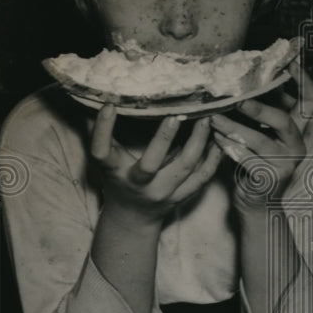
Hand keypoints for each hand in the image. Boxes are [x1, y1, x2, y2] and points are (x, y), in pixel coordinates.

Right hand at [90, 105, 222, 223]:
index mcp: (114, 171)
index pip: (102, 152)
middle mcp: (138, 184)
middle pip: (150, 165)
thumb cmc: (117, 179)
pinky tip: (219, 140)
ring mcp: (162, 192)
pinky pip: (202, 177)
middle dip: (163, 139)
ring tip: (206, 118)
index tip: (109, 105)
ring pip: (185, 168)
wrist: (133, 217)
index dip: (103, 129)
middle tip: (176, 114)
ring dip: (198, 142)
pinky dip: (213, 158)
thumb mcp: (105, 159)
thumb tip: (92, 95)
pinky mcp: (182, 196)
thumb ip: (101, 131)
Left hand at [208, 60, 312, 209]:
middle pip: (284, 120)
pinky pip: (246, 158)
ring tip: (213, 117)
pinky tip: (214, 138)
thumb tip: (253, 79)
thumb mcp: (266, 134)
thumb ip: (266, 111)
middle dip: (258, 107)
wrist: (258, 204)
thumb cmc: (257, 161)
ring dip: (232, 127)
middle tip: (235, 99)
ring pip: (258, 140)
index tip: (289, 62)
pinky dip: (228, 146)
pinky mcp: (269, 178)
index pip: (311, 101)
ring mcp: (285, 164)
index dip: (304, 81)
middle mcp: (297, 146)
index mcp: (299, 130)